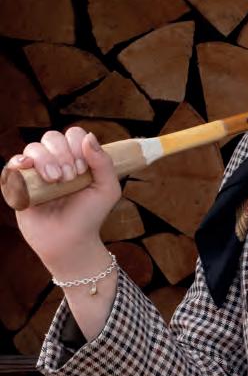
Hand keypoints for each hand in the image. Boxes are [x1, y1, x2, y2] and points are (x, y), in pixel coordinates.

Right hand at [6, 127, 120, 271]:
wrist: (70, 241)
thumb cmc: (90, 215)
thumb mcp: (107, 188)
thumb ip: (103, 162)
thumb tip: (89, 136)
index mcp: (77, 158)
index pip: (73, 134)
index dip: (77, 146)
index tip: (82, 169)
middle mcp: (56, 162)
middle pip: (52, 137)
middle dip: (63, 154)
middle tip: (69, 177)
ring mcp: (36, 172)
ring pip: (33, 148)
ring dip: (46, 160)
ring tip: (55, 181)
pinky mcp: (19, 185)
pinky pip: (12, 165)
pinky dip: (19, 161)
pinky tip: (27, 167)